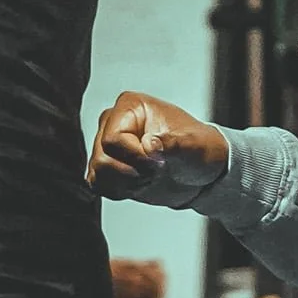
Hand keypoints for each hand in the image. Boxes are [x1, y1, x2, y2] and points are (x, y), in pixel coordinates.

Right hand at [86, 91, 229, 206]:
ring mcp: (106, 144)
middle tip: (158, 171)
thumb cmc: (199, 149)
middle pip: (102, 158)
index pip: (113, 139)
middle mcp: (112, 122)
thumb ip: (173, 143)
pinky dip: (120, 191)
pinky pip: (98, 183)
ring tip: (151, 178)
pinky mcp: (107, 165)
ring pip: (98, 172)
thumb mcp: (195, 145)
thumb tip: (150, 144)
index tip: (160, 162)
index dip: (136, 157)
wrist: (199, 171)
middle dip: (133, 173)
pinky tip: (140, 185)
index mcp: (130, 106)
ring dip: (127, 183)